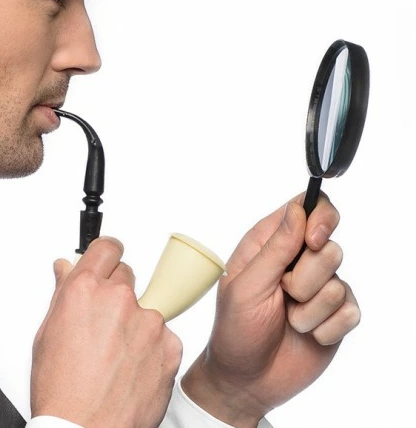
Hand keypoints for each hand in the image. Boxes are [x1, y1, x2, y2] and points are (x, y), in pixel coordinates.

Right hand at [31, 237, 181, 427]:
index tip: (108, 260)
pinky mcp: (169, 346)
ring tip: (116, 356)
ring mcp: (147, 322)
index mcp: (85, 290)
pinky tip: (132, 369)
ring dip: (134, 323)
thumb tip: (65, 269)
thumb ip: (62, 293)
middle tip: (104, 323)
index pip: (106, 247)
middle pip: (126, 275)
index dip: (106, 254)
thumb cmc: (62, 390)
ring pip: (145, 308)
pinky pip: (163, 335)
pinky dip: (152, 348)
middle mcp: (118, 299)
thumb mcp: (47, 334)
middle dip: (116, 292)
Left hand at [182, 194, 359, 426]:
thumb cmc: (235, 327)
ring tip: (288, 319)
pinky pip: (350, 311)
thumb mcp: (247, 285)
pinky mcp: (335, 316)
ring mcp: (318, 287)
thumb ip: (275, 247)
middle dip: (308, 276)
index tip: (314, 240)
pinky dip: (325, 328)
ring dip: (310, 308)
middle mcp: (297, 260)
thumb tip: (298, 210)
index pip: (307, 207)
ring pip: (339, 281)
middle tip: (285, 292)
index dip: (320, 216)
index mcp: (269, 243)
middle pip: (330, 244)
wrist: (247, 379)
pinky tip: (306, 335)